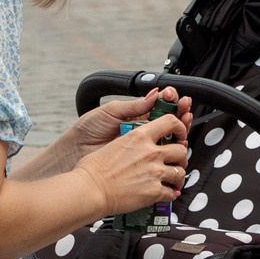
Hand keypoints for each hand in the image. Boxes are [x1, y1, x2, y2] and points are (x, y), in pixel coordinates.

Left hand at [68, 94, 192, 156]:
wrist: (74, 152)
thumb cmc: (88, 130)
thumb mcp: (110, 111)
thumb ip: (134, 105)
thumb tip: (155, 94)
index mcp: (136, 117)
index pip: (160, 107)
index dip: (171, 101)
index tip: (175, 97)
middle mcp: (142, 133)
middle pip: (170, 123)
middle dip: (180, 114)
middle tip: (184, 109)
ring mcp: (143, 149)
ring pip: (170, 141)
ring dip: (180, 131)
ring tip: (183, 123)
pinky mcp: (141, 164)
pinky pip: (161, 160)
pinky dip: (172, 154)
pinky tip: (176, 145)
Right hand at [73, 114, 188, 217]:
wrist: (90, 190)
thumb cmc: (93, 170)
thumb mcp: (114, 144)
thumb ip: (131, 142)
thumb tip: (135, 146)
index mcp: (140, 136)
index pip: (171, 122)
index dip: (180, 128)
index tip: (180, 135)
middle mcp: (151, 152)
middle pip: (181, 150)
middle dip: (180, 157)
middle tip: (175, 162)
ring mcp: (154, 172)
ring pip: (180, 172)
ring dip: (178, 177)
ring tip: (173, 181)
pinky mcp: (154, 191)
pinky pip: (172, 193)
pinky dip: (171, 194)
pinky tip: (166, 194)